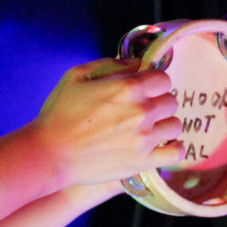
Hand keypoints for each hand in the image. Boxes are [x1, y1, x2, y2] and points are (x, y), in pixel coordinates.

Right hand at [31, 57, 182, 188]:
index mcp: (128, 87)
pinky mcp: (143, 162)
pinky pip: (176, 152)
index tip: (145, 88)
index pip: (163, 78)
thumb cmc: (59, 113)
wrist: (50, 154)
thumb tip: (137, 64)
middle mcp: (141, 111)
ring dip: (164, 124)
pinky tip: (160, 146)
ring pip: (175, 125)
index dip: (154, 82)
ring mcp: (144, 139)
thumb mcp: (78, 76)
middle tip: (143, 109)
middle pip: (171, 101)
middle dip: (158, 102)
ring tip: (149, 129)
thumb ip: (111, 65)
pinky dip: (172, 148)